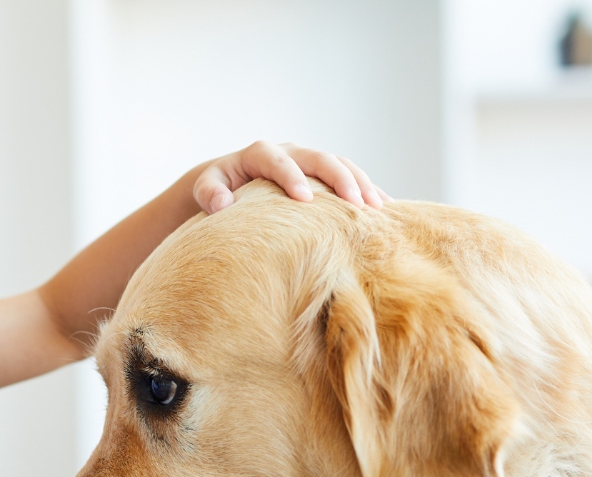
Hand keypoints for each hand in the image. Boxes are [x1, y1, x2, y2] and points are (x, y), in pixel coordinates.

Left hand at [190, 141, 390, 212]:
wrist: (231, 181)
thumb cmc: (218, 187)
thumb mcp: (206, 187)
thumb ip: (209, 193)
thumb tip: (222, 205)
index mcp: (260, 152)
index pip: (279, 161)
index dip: (292, 178)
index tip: (305, 201)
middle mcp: (290, 151)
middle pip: (320, 159)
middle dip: (340, 180)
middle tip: (357, 205)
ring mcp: (309, 160)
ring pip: (341, 165)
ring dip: (361, 185)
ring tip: (378, 209)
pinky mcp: (322, 174)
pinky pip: (350, 177)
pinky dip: (367, 190)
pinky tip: (385, 209)